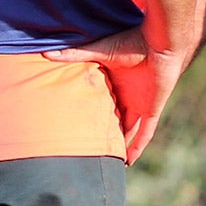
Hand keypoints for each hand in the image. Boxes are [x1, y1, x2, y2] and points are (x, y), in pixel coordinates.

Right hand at [46, 25, 185, 165]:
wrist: (159, 43)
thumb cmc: (132, 42)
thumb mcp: (99, 52)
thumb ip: (74, 56)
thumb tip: (46, 53)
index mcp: (114, 83)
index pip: (100, 103)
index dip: (90, 115)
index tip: (76, 127)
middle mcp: (127, 96)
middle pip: (114, 120)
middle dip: (104, 134)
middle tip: (87, 150)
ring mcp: (140, 105)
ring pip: (128, 131)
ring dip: (120, 145)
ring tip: (107, 163)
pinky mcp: (151, 110)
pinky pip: (145, 133)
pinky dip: (137, 146)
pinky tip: (129, 161)